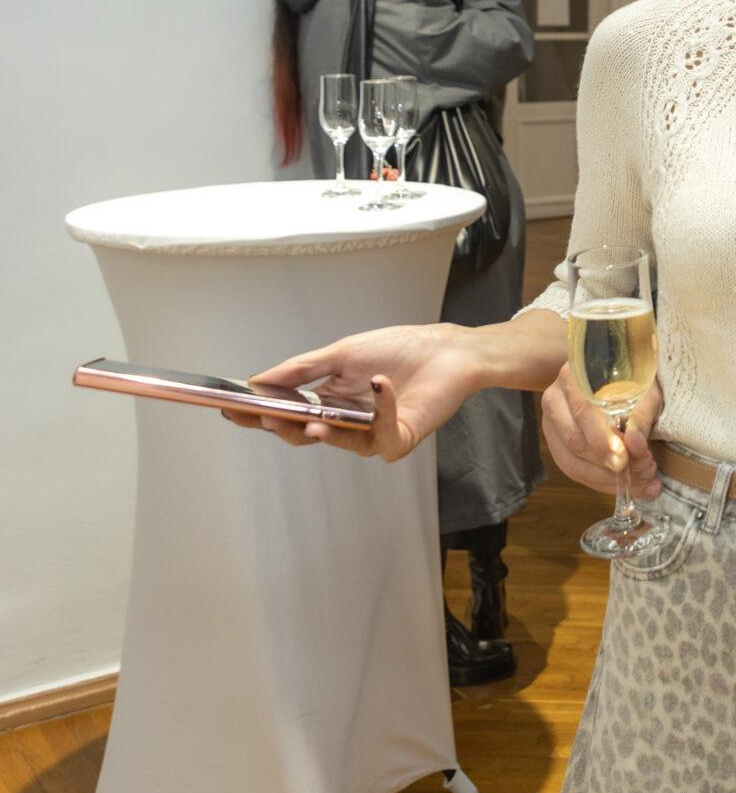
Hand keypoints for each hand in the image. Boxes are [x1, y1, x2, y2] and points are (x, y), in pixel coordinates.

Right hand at [221, 322, 479, 460]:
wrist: (449, 351)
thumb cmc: (399, 350)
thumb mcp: (343, 354)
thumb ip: (301, 369)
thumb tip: (257, 380)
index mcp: (329, 401)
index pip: (287, 414)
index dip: (259, 414)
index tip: (229, 409)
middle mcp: (346, 423)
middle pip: (304, 434)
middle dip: (282, 426)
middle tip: (263, 417)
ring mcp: (372, 434)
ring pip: (337, 441)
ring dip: (323, 430)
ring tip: (309, 419)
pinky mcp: (399, 439)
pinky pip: (382, 433)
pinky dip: (381, 407)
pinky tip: (380, 383)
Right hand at [543, 365, 663, 497]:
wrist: (614, 376)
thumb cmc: (631, 381)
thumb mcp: (644, 391)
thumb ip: (640, 416)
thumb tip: (635, 446)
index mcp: (575, 375)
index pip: (584, 411)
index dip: (602, 440)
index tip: (624, 459)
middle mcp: (555, 398)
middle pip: (576, 442)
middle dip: (611, 466)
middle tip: (645, 472)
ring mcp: (551, 424)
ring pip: (572, 463)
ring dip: (609, 480)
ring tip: (643, 483)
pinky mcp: (556, 445)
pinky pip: (574, 471)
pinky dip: (601, 483)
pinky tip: (628, 487)